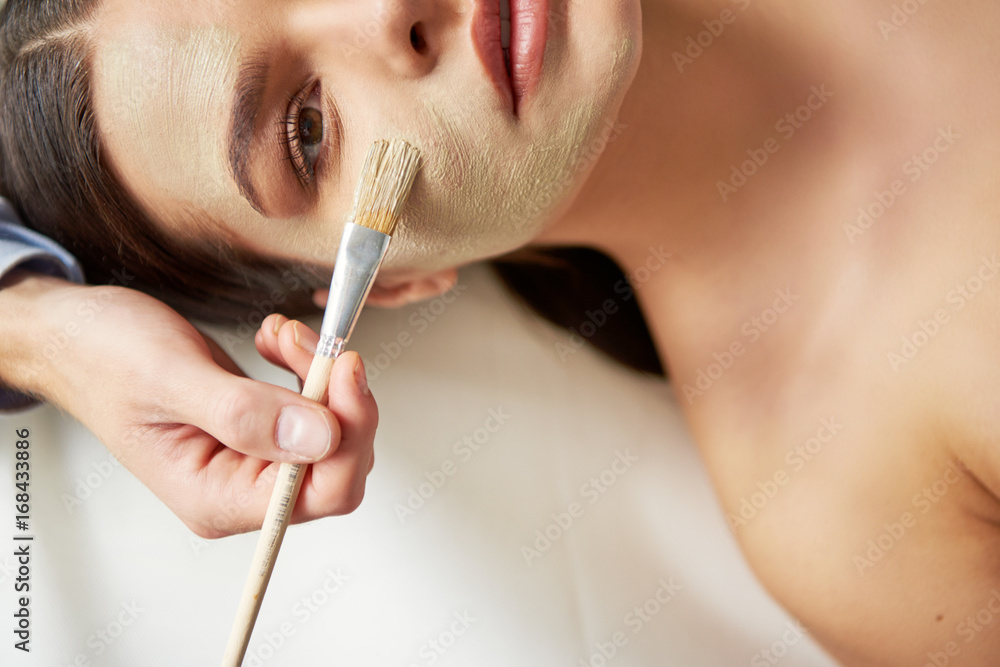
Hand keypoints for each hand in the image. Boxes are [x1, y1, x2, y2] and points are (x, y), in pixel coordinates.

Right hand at [0, 272, 375, 537]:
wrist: (77, 337)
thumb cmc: (102, 358)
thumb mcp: (170, 379)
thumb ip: (244, 414)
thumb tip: (320, 438)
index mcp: (217, 497)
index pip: (322, 493)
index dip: (350, 434)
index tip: (345, 369)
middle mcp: (240, 487)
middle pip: (338, 461)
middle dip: (337, 397)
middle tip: (312, 343)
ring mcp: (252, 458)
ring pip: (331, 429)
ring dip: (320, 375)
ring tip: (283, 336)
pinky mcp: (260, 427)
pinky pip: (311, 406)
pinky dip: (305, 367)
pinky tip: (277, 342)